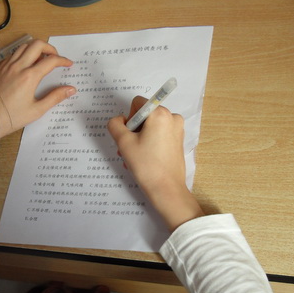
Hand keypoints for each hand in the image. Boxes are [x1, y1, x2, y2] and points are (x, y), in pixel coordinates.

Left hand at [0, 39, 75, 138]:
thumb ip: (55, 97)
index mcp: (29, 76)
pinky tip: (25, 66)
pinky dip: (23, 54)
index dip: (63, 60)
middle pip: (37, 44)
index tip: (68, 64)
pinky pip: (12, 54)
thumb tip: (71, 89)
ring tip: (41, 60)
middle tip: (55, 57)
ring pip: (24, 46)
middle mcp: (17, 66)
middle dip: (50, 48)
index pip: (51, 60)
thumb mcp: (36, 110)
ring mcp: (6, 65)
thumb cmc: (11, 118)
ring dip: (35, 49)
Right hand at [108, 97, 203, 232]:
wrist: (166, 189)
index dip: (128, 118)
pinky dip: (149, 143)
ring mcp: (177, 130)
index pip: (137, 103)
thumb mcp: (123, 143)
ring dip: (138, 139)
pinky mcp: (178, 141)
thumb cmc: (146, 165)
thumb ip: (115, 125)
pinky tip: (143, 159)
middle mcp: (172, 117)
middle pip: (144, 115)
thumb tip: (119, 120)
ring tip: (133, 157)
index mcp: (160, 113)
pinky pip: (159, 135)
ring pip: (150, 127)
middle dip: (133, 130)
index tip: (129, 136)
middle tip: (128, 149)